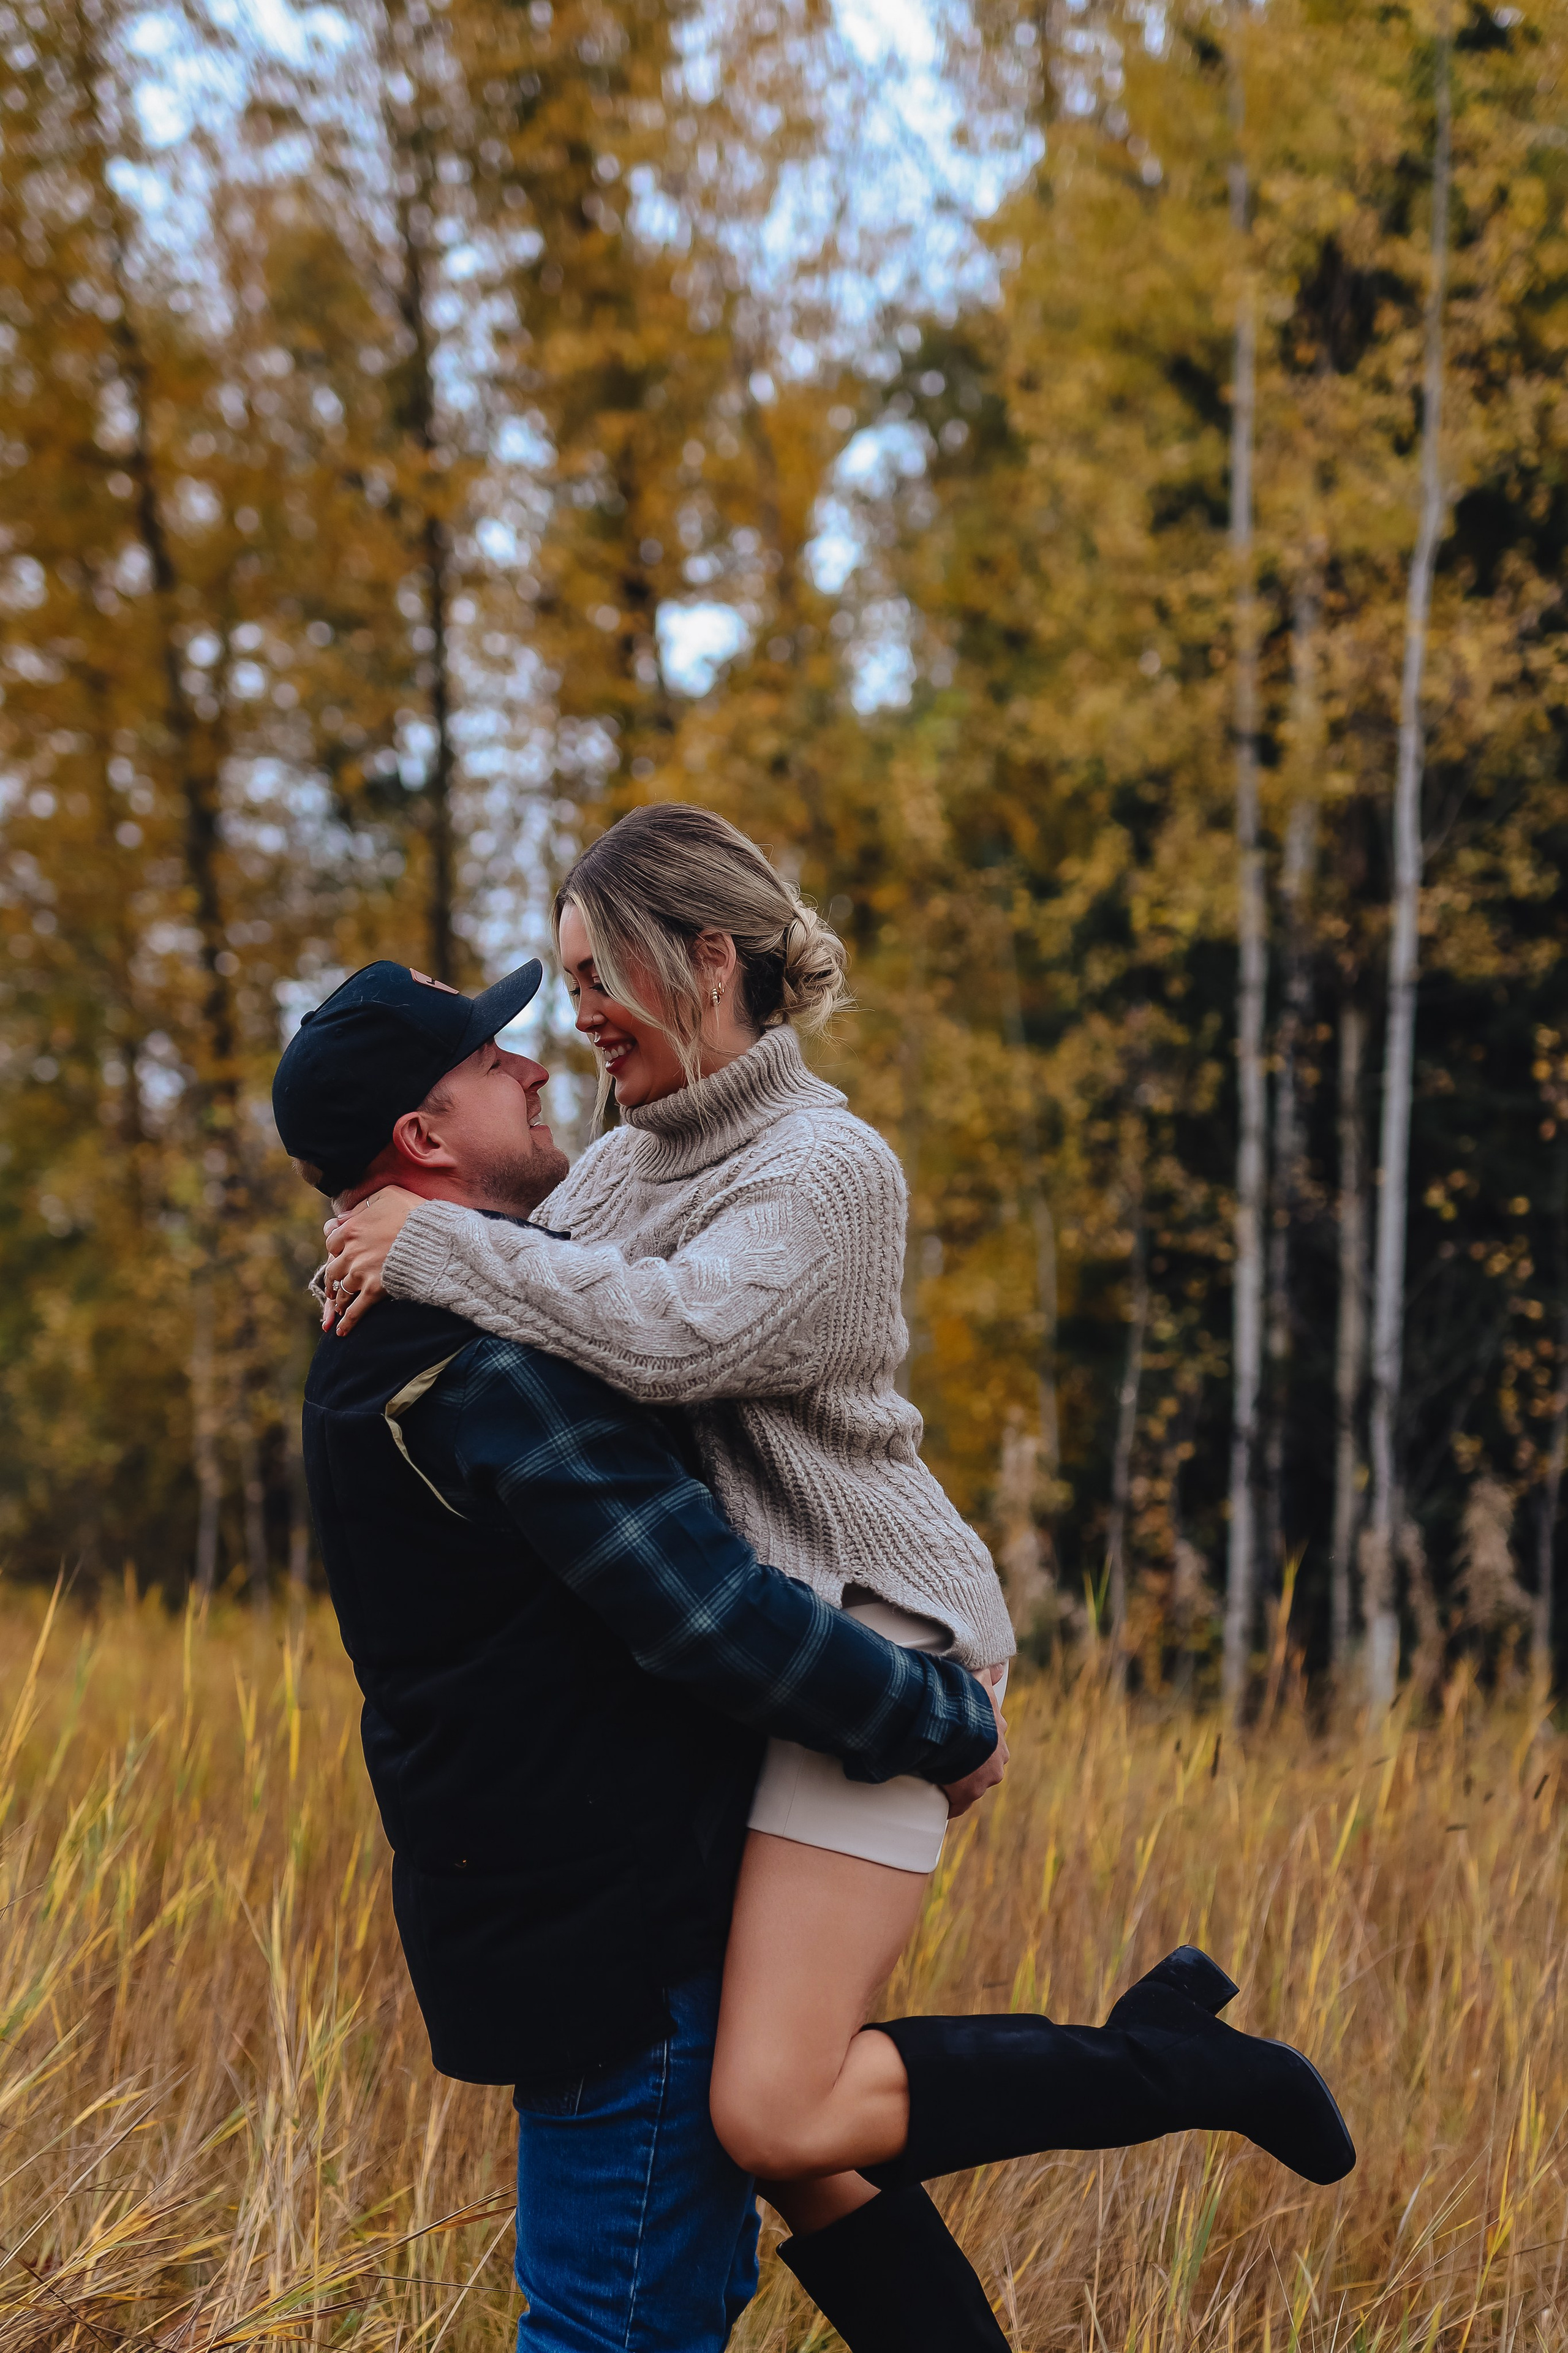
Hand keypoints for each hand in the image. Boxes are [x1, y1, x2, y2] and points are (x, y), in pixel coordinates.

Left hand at [321, 1186, 420, 1335]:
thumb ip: (364, 1203)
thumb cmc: (415, 1213)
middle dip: (334, 1279)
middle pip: (333, 1269)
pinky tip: (342, 1332)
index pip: (332, 1242)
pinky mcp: (374, 1290)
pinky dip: (348, 1322)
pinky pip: (356, 1310)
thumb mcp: (388, 1195)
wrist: (432, 1237)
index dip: (336, 1250)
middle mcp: (351, 1252)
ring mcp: (361, 1272)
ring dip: (340, 1300)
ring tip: (339, 1309)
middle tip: (334, 1287)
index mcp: (351, 1229)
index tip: (340, 1255)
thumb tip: (344, 1215)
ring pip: (342, 1290)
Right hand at [940, 1668, 1007, 1819]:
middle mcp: (997, 1759)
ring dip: (958, 1781)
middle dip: (971, 1764)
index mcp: (998, 1732)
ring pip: (973, 1783)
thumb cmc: (964, 1702)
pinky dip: (948, 1802)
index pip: (992, 1740)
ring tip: (938, 1775)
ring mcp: (984, 1779)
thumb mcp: (977, 1681)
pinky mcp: (967, 1794)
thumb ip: (989, 1674)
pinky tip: (938, 1801)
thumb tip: (1000, 1667)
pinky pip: (957, 1803)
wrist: (954, 1727)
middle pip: (985, 1765)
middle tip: (949, 1758)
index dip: (977, 1739)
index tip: (964, 1740)